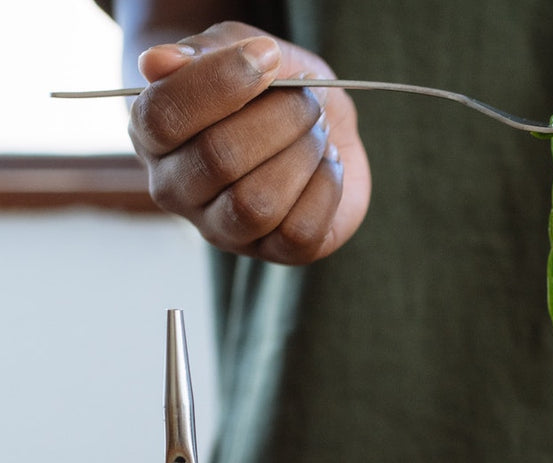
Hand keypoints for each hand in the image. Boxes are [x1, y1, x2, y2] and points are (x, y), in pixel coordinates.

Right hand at [128, 21, 370, 263]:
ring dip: (302, 155)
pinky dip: (325, 189)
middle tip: (308, 99)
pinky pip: (298, 232)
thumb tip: (156, 62)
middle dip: (279, 119)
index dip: (219, 83)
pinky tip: (328, 163)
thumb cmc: (268, 84)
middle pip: (218, 159)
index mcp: (151, 133)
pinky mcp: (273, 252)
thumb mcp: (241, 48)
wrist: (320, 119)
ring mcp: (221, 227)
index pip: (163, 116)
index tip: (266, 55)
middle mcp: (175, 188)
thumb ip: (204, 51)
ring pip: (257, 204)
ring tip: (318, 131)